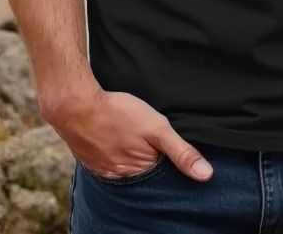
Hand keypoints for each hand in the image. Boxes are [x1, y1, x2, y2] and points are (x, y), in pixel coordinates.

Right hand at [43, 79, 213, 181]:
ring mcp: (105, 170)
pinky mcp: (92, 161)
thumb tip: (206, 175)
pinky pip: (111, 162)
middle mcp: (123, 178)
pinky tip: (118, 141)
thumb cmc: (119, 113)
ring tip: (135, 140)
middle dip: (152, 162)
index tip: (172, 149)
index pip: (163, 176)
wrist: (76, 105)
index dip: (171, 163)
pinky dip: (117, 154)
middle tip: (151, 140)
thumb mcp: (157, 129)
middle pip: (145, 174)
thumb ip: (181, 152)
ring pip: (128, 169)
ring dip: (134, 158)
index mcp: (141, 172)